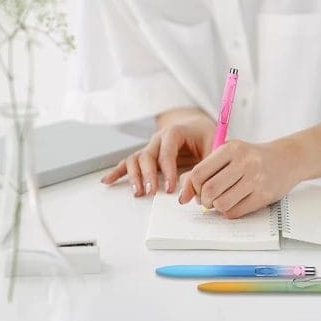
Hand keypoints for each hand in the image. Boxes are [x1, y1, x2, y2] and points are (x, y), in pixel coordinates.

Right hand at [101, 113, 215, 196]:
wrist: (196, 127)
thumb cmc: (205, 137)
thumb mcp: (213, 148)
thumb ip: (205, 168)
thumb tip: (190, 193)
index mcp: (175, 132)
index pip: (167, 149)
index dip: (167, 169)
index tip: (170, 188)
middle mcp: (158, 139)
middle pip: (147, 155)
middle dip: (148, 175)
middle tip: (151, 192)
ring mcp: (149, 148)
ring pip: (136, 159)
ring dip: (134, 176)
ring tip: (138, 193)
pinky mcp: (145, 157)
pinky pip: (128, 163)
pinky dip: (117, 172)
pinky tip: (107, 181)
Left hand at [179, 138, 301, 218]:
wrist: (287, 159)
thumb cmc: (252, 158)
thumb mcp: (230, 154)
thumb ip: (207, 168)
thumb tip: (184, 192)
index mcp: (231, 148)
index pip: (199, 172)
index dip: (193, 187)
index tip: (196, 191)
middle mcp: (244, 162)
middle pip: (209, 190)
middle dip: (203, 200)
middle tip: (206, 201)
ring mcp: (256, 179)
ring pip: (221, 203)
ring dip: (216, 208)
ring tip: (220, 202)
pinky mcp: (264, 195)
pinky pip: (236, 212)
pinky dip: (229, 212)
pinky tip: (233, 205)